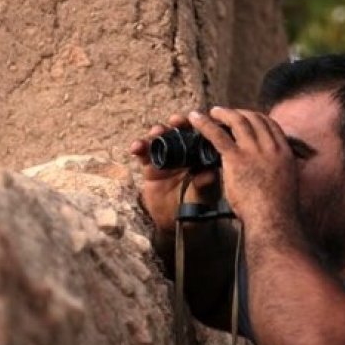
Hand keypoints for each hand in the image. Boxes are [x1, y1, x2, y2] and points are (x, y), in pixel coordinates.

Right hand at [129, 114, 218, 232]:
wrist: (174, 223)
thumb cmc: (194, 208)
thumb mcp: (202, 198)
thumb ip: (204, 186)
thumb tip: (209, 175)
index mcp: (200, 158)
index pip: (201, 137)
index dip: (199, 127)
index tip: (199, 123)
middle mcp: (184, 154)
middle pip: (180, 132)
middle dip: (177, 124)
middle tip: (175, 121)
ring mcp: (166, 159)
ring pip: (161, 139)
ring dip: (158, 132)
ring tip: (156, 132)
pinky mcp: (150, 166)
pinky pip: (143, 153)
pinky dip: (139, 147)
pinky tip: (136, 147)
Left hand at [188, 107, 299, 232]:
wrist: (273, 220)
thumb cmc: (277, 212)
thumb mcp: (285, 187)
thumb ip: (279, 175)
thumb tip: (274, 177)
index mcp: (284, 153)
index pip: (271, 125)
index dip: (256, 118)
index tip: (246, 118)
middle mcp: (271, 147)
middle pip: (254, 119)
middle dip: (238, 113)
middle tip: (225, 114)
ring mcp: (254, 151)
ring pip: (237, 122)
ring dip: (222, 114)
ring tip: (212, 112)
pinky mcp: (237, 159)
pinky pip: (218, 135)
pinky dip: (205, 124)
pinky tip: (195, 119)